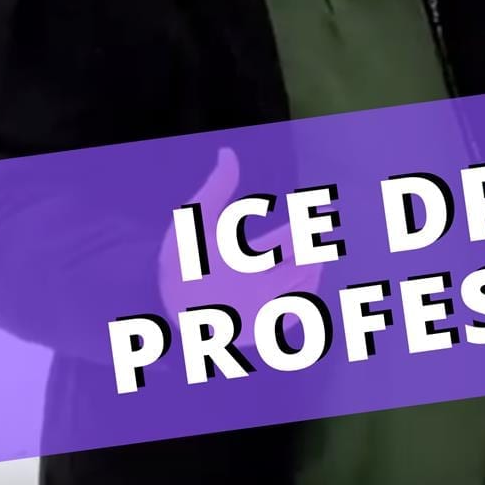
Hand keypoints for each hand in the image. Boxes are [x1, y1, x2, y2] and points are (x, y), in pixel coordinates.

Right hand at [156, 148, 323, 315]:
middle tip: (314, 227)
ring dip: (312, 263)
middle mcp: (260, 298)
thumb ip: (217, 186)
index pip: (297, 238)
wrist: (164, 314)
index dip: (311, 219)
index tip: (319, 207)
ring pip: (310, 284)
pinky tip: (298, 275)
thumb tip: (227, 151)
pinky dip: (306, 289)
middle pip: (309, 261)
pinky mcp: (269, 332)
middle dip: (312, 241)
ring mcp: (266, 318)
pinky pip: (304, 308)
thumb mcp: (194, 223)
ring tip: (303, 248)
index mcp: (246, 268)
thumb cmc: (184, 261)